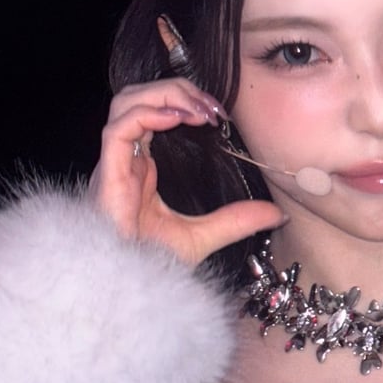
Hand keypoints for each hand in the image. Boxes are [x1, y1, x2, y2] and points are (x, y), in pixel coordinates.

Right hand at [89, 78, 282, 265]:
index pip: (153, 112)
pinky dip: (147, 114)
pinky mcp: (106, 176)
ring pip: (124, 104)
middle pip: (137, 98)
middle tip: (211, 107)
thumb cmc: (150, 268)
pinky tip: (177, 118)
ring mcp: (112, 166)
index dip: (183, 101)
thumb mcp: (202, 238)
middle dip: (175, 90)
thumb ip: (236, 221)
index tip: (218, 114)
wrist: (127, 293)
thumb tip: (277, 214)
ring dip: (163, 95)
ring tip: (197, 110)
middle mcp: (123, 161)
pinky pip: (118, 128)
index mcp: (140, 167)